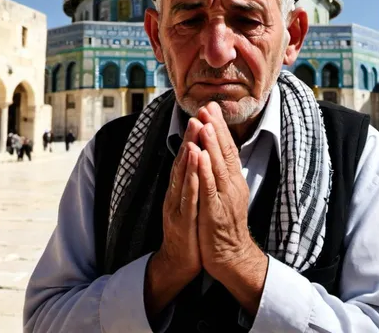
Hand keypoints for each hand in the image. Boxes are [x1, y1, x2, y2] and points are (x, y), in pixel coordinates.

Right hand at [144, 119, 202, 316]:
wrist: (180, 261)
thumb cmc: (189, 228)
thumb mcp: (191, 200)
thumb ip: (192, 180)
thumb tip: (198, 158)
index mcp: (181, 187)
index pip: (188, 158)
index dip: (194, 138)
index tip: (202, 118)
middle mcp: (176, 193)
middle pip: (184, 163)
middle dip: (190, 139)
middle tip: (195, 117)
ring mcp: (177, 206)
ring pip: (183, 177)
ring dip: (188, 155)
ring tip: (193, 135)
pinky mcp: (183, 222)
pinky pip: (189, 199)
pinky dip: (192, 181)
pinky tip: (196, 168)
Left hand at [196, 102, 266, 314]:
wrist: (231, 255)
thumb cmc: (225, 223)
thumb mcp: (226, 193)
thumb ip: (222, 172)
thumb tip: (216, 152)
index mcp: (232, 179)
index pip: (227, 148)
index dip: (219, 128)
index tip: (211, 108)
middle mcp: (231, 184)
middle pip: (225, 151)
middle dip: (216, 128)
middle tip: (209, 107)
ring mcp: (225, 197)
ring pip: (218, 166)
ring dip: (212, 144)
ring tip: (206, 123)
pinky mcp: (215, 211)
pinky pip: (209, 188)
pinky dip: (205, 170)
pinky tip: (200, 155)